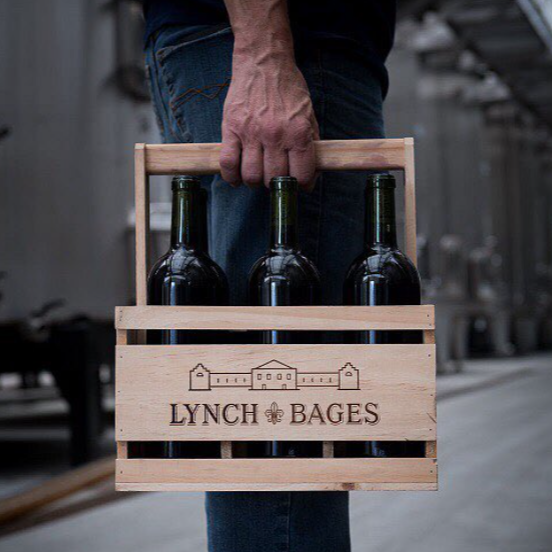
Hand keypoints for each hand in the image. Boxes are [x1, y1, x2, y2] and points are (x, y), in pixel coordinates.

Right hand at [220, 50, 318, 190]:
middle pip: (274, 179)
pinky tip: (237, 178)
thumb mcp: (309, 114)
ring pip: (251, 176)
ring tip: (257, 176)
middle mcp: (275, 135)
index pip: (301, 175)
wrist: (264, 61)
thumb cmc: (288, 88)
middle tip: (275, 178)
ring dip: (255, 182)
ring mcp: (251, 132)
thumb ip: (311, 144)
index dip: (301, 185)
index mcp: (298, 132)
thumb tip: (312, 174)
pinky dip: (231, 177)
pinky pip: (228, 163)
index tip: (298, 184)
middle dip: (276, 184)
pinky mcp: (231, 128)